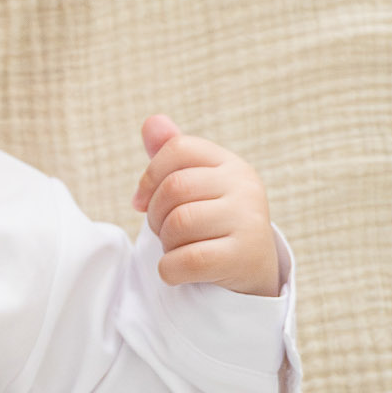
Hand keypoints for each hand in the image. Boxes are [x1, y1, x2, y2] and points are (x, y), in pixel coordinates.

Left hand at [129, 114, 280, 296]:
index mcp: (230, 164)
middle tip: (164, 231)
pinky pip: (187, 260)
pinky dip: (170, 270)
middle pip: (175, 188)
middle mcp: (245, 187)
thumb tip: (151, 122)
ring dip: (165, 244)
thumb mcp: (195, 185)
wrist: (250, 270)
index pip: (177, 148)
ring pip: (179, 224)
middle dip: (155, 215)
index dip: (149, 176)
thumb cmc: (212, 222)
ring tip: (178, 249)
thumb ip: (170, 155)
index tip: (141, 201)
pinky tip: (178, 271)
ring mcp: (249, 220)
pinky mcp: (244, 256)